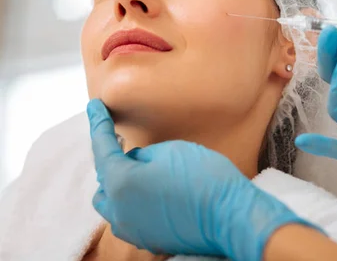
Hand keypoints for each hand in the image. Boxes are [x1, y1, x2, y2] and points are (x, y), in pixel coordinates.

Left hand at [87, 99, 313, 259]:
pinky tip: (156, 194)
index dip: (98, 123)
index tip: (93, 106)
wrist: (231, 216)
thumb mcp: (171, 150)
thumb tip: (136, 162)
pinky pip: (131, 218)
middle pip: (105, 181)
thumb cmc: (205, 178)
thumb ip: (144, 154)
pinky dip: (136, 203)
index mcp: (121, 183)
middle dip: (113, 162)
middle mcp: (119, 210)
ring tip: (143, 173)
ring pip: (114, 204)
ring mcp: (133, 229)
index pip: (102, 147)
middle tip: (127, 144)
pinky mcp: (149, 240)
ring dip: (122, 186)